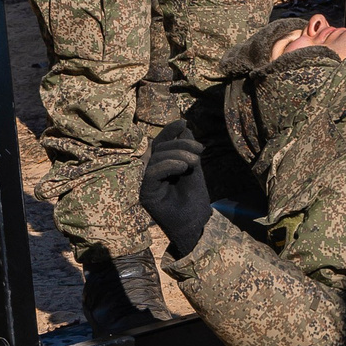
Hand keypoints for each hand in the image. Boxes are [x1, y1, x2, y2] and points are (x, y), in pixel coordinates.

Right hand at [138, 120, 212, 258]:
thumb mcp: (194, 168)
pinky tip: (182, 167)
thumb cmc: (195, 198)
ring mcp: (147, 182)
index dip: (170, 131)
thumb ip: (187, 150)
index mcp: (162, 165)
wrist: (196, 223)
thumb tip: (183, 127)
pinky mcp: (146, 193)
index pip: (161, 143)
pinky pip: (152, 173)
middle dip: (180, 144)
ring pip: (156, 158)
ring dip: (177, 155)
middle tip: (199, 151)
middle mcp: (151, 172)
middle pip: (159, 148)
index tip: (184, 122)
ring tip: (194, 162)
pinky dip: (167, 166)